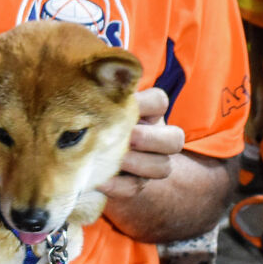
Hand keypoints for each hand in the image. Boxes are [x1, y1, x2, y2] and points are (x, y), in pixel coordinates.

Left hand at [98, 88, 184, 203]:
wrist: (87, 153)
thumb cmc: (96, 120)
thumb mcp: (101, 104)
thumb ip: (102, 92)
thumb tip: (96, 75)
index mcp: (149, 113)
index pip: (159, 101)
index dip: (146, 102)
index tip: (126, 102)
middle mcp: (156, 138)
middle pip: (175, 139)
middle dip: (152, 138)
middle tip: (129, 137)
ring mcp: (150, 163)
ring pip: (162, 167)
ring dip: (139, 163)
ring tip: (115, 159)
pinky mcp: (135, 184)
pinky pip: (135, 188)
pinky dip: (118, 186)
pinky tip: (99, 182)